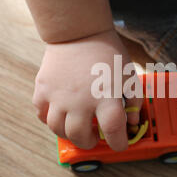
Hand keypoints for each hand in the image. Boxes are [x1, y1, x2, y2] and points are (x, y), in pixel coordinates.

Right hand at [32, 30, 142, 150]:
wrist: (79, 32)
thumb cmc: (107, 54)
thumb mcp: (129, 76)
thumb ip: (134, 102)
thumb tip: (132, 123)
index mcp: (106, 98)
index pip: (113, 132)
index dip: (119, 143)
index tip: (120, 144)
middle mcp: (80, 101)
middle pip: (81, 136)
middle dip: (89, 142)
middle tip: (94, 137)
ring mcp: (58, 97)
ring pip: (58, 129)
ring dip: (69, 134)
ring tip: (76, 127)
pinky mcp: (43, 90)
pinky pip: (42, 114)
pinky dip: (50, 119)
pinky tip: (60, 114)